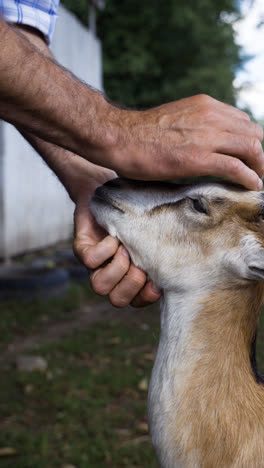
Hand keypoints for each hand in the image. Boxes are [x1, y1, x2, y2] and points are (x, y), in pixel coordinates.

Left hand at [73, 168, 161, 307]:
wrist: (105, 187)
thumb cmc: (138, 208)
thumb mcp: (158, 225)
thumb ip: (173, 238)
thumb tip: (203, 244)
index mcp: (131, 274)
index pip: (138, 301)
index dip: (147, 297)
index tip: (157, 283)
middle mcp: (113, 273)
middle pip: (118, 300)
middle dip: (131, 285)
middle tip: (139, 264)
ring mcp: (96, 264)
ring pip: (100, 287)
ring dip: (116, 270)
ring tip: (124, 249)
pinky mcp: (82, 249)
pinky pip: (89, 262)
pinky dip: (103, 251)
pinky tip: (113, 237)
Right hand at [111, 94, 263, 190]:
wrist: (120, 137)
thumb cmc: (140, 133)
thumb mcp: (175, 119)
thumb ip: (194, 126)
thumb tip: (202, 143)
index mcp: (206, 105)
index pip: (243, 121)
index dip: (249, 140)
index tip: (247, 157)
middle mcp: (212, 116)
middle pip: (253, 133)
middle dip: (258, 154)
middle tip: (256, 170)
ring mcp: (207, 136)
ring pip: (252, 148)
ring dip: (259, 166)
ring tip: (257, 180)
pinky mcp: (200, 158)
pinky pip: (237, 168)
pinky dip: (249, 178)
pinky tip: (252, 186)